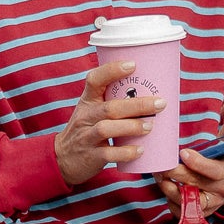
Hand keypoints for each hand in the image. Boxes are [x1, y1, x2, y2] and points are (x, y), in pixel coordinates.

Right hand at [54, 60, 165, 186]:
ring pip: (107, 128)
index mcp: (87, 101)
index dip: (112, 71)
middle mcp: (85, 117)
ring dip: (131, 126)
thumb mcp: (92, 111)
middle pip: (110, 107)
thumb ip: (114, 101)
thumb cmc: (87, 130)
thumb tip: (152, 92)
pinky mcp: (90, 156)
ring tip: (150, 126)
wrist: (63, 159)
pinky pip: (108, 154)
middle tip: (160, 103)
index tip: (133, 65)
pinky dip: (125, 153)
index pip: (94, 80)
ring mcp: (86, 137)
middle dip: (137, 105)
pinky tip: (140, 150)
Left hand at [155, 99, 223, 217]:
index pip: (214, 170)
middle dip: (176, 175)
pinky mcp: (202, 213)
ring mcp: (212, 203)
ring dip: (169, 188)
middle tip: (161, 165)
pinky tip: (165, 187)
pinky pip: (182, 211)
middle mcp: (222, 189)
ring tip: (159, 175)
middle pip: (196, 185)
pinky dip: (170, 201)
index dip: (198, 163)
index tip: (182, 153)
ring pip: (186, 201)